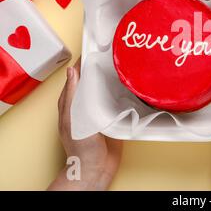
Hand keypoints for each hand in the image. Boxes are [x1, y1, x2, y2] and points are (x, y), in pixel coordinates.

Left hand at [48, 59, 122, 190]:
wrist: (96, 168)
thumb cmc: (81, 146)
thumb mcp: (72, 118)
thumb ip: (72, 95)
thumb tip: (71, 70)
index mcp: (73, 102)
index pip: (78, 76)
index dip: (85, 63)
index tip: (95, 48)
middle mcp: (87, 104)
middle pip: (94, 81)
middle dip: (102, 68)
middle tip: (115, 54)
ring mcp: (100, 111)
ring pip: (107, 90)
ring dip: (115, 79)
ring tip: (126, 65)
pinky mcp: (113, 118)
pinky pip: (118, 102)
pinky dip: (124, 92)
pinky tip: (132, 86)